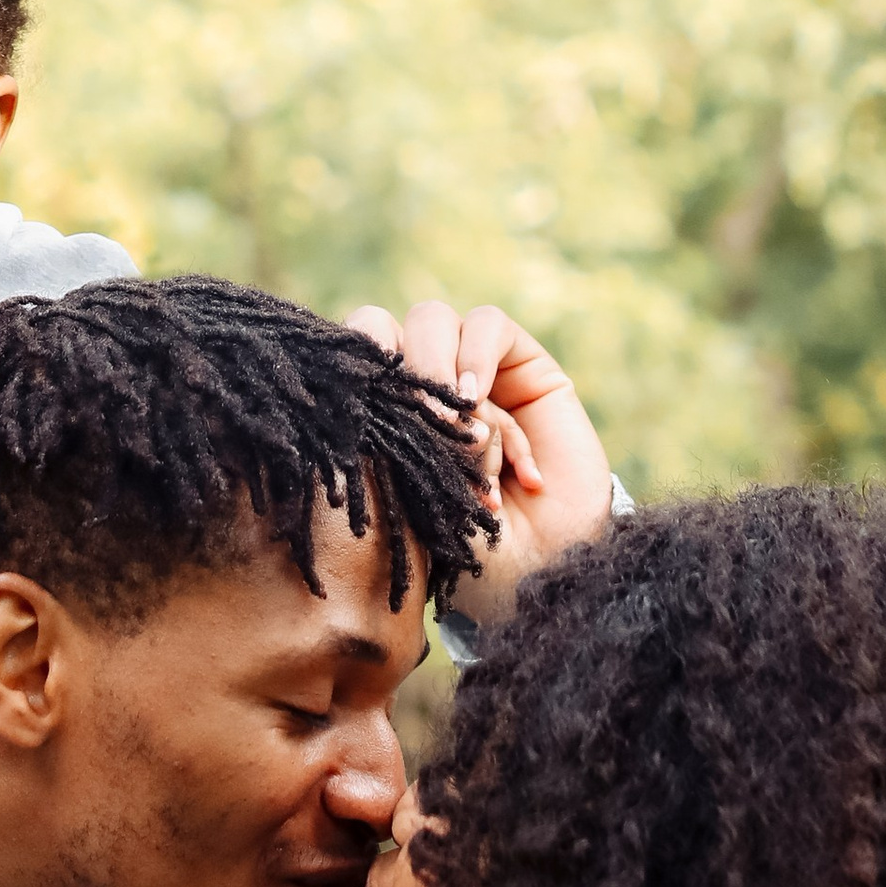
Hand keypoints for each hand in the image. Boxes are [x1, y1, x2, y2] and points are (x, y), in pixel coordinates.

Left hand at [344, 301, 613, 628]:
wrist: (538, 567)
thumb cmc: (456, 546)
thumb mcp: (402, 500)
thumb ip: (379, 446)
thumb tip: (349, 398)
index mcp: (381, 412)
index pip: (348, 357)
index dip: (348, 367)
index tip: (357, 410)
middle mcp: (421, 383)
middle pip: (384, 325)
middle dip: (398, 373)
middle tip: (425, 424)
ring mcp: (469, 369)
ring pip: (432, 319)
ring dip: (436, 367)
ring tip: (455, 421)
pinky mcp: (522, 363)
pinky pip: (487, 325)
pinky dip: (478, 356)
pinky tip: (478, 400)